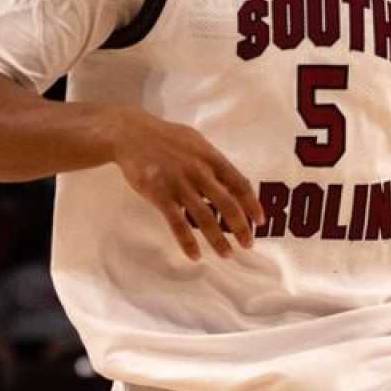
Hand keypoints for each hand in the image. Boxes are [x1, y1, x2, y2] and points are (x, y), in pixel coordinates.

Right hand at [109, 109, 264, 260]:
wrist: (131, 135)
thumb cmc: (166, 137)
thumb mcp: (196, 141)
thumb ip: (212, 161)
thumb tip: (231, 180)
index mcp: (210, 157)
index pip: (239, 183)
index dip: (252, 204)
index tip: (259, 222)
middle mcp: (199, 171)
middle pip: (227, 204)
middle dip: (240, 227)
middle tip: (248, 245)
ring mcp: (179, 184)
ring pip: (204, 217)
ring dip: (218, 239)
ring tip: (227, 254)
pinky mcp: (160, 195)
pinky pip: (177, 223)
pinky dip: (187, 242)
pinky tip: (195, 255)